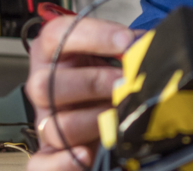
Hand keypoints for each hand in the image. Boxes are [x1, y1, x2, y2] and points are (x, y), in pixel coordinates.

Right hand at [24, 16, 135, 170]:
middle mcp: (43, 86)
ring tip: (119, 115)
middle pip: (45, 85)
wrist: (108, 106)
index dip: (93, 35)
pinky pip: (42, 163)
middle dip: (93, 82)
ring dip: (93, 120)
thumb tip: (150, 46)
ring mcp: (45, 121)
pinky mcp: (50, 152)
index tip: (127, 41)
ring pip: (54, 125)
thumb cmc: (108, 75)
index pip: (56, 35)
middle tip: (125, 83)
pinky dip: (64, 162)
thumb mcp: (114, 54)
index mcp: (53, 53)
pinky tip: (87, 154)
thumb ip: (128, 47)